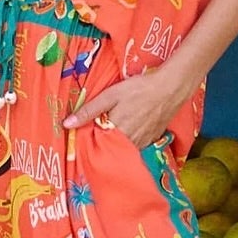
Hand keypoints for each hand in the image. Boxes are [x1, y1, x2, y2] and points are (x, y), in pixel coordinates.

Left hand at [64, 64, 183, 149]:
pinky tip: (129, 130)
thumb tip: (66, 124)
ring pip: (122, 149)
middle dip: (101, 142)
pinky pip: (135, 147)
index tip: (83, 134)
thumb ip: (89, 111)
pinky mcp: (152, 141)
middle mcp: (128, 143)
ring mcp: (142, 144)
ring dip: (115, 143)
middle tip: (100, 128)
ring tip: (114, 128)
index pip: (95, 145)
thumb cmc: (139, 89)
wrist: (170, 88)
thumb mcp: (110, 95)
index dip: (88, 140)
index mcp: (115, 132)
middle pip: (108, 148)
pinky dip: (129, 142)